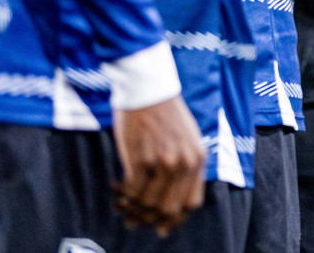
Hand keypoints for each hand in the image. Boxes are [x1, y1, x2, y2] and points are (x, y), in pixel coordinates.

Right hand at [110, 96, 205, 234]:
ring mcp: (164, 162)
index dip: (174, 219)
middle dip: (149, 219)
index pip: (191, 204)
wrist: (148, 88)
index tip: (158, 225)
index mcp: (199, 159)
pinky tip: (115, 185)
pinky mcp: (141, 158)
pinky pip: (131, 191)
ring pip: (148, 204)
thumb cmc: (164, 113)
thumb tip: (171, 205)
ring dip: (131, 208)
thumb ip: (185, 167)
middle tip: (132, 216)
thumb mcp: (187, 139)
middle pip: (169, 210)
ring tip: (120, 200)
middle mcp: (185, 163)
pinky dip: (121, 194)